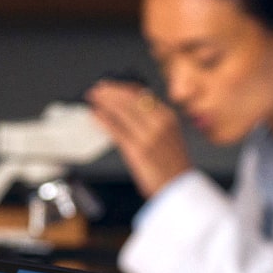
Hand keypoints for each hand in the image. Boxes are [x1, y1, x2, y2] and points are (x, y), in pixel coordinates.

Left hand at [86, 80, 192, 198]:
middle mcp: (159, 123)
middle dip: (110, 92)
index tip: (110, 85)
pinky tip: (95, 116)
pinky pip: (117, 131)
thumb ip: (153, 120)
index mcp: (167, 116)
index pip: (142, 94)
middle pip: (130, 99)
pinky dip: (104, 121)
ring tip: (92, 98)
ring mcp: (148, 136)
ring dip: (104, 102)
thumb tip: (130, 108)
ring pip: (122, 112)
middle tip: (96, 89)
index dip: (122, 87)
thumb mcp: (168, 134)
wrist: (179, 186)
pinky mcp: (137, 150)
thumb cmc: (172, 163)